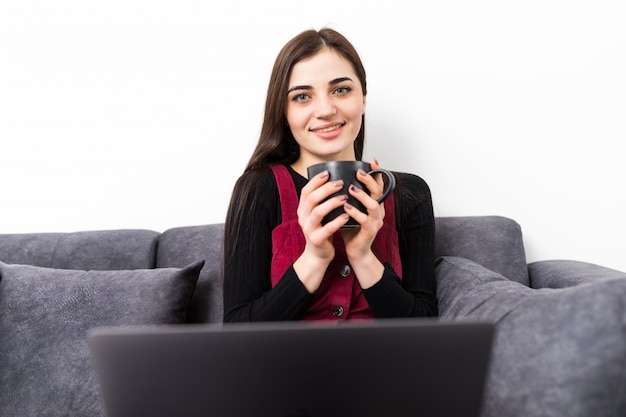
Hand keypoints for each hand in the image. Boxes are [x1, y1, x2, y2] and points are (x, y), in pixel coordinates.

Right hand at [293, 169, 349, 291]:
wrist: (318, 254)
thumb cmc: (322, 230)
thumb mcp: (318, 214)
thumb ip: (321, 201)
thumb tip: (333, 181)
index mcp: (302, 209)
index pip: (306, 191)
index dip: (316, 180)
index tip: (328, 173)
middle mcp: (303, 218)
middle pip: (312, 198)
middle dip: (326, 189)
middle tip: (340, 183)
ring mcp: (308, 229)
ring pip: (318, 212)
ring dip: (332, 203)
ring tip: (345, 198)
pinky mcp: (317, 240)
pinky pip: (327, 229)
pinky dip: (337, 221)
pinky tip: (347, 216)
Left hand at [341, 158, 386, 287]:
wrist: (356, 250)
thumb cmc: (351, 228)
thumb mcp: (350, 208)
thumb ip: (347, 196)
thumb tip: (335, 179)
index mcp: (374, 203)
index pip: (378, 184)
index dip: (377, 172)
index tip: (371, 160)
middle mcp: (378, 211)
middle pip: (378, 192)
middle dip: (369, 180)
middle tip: (358, 173)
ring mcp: (375, 221)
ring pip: (373, 205)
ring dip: (362, 196)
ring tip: (350, 189)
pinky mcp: (370, 231)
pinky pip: (364, 220)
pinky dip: (355, 213)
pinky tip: (346, 208)